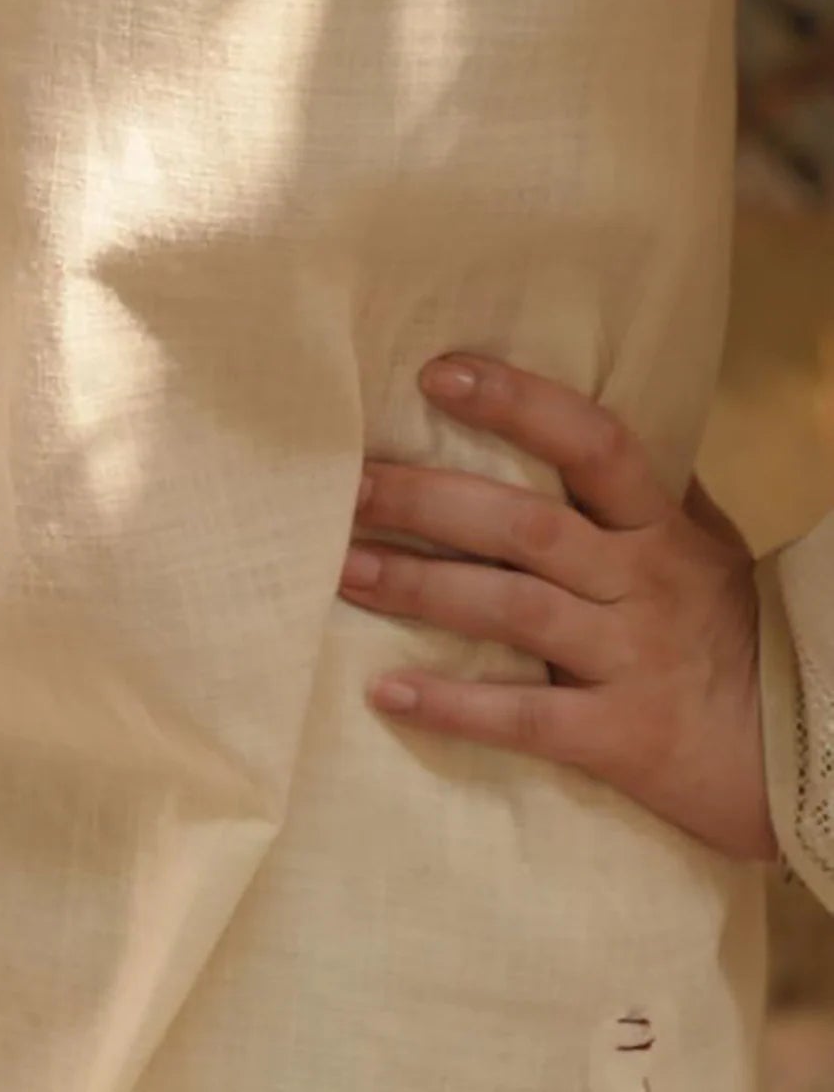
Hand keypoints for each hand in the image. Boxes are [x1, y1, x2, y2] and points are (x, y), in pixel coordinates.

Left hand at [340, 354, 776, 864]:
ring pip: (513, 610)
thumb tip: (582, 417)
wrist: (816, 755)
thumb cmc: (735, 633)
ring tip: (343, 570)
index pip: (592, 442)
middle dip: (427, 501)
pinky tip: (385, 694)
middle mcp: (645, 582)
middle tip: (346, 484)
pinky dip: (455, 707)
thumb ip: (649, 491)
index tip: (435, 372)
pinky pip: (529, 719)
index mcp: (661, 528)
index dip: (516, 401)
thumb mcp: (708, 549)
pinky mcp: (624, 739)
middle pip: (525, 526)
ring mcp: (633, 659)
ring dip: (419, 588)